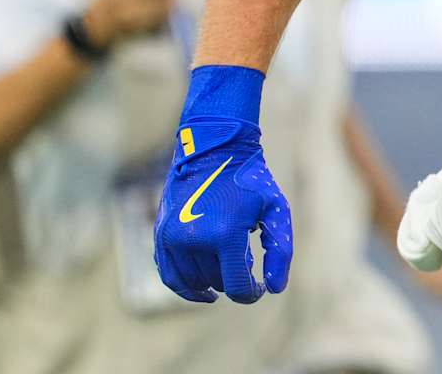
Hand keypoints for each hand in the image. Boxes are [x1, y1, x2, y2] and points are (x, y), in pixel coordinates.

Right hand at [154, 66, 291, 303]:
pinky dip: (185, 287)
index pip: (237, 286)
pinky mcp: (161, 235)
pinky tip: (202, 289)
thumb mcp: (276, 209)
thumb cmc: (250, 180)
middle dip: (234, 275)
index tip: (260, 286)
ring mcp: (173, 238)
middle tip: (245, 255)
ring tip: (227, 263)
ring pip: (194, 281)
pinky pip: (170, 275)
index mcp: (225, 234)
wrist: (214, 149)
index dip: (252, 292)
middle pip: (217, 282)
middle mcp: (194, 239)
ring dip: (212, 280)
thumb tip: (274, 289)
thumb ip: (279, 250)